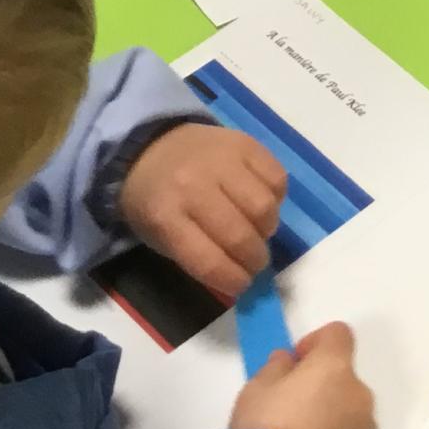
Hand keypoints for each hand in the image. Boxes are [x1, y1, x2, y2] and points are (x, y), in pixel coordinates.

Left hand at [119, 122, 287, 299]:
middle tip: (255, 264)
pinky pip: (277, 178)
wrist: (151, 146)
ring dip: (268, 230)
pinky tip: (263, 204)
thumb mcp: (158, 235)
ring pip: (264, 207)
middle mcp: (194, 185)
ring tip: (260, 232)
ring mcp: (222, 160)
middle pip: (240, 235)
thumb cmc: (155, 200)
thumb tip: (239, 278)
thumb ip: (195, 256)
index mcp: (164, 215)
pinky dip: (277, 199)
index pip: (207, 260)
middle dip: (254, 260)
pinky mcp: (245, 143)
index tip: (242, 286)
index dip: (232, 280)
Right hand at [230, 322, 377, 428]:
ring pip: (350, 410)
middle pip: (344, 376)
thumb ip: (276, 367)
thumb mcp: (255, 390)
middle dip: (322, 385)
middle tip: (290, 409)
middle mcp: (360, 393)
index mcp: (334, 367)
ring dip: (331, 415)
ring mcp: (367, 428)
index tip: (294, 364)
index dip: (315, 343)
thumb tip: (289, 360)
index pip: (338, 334)